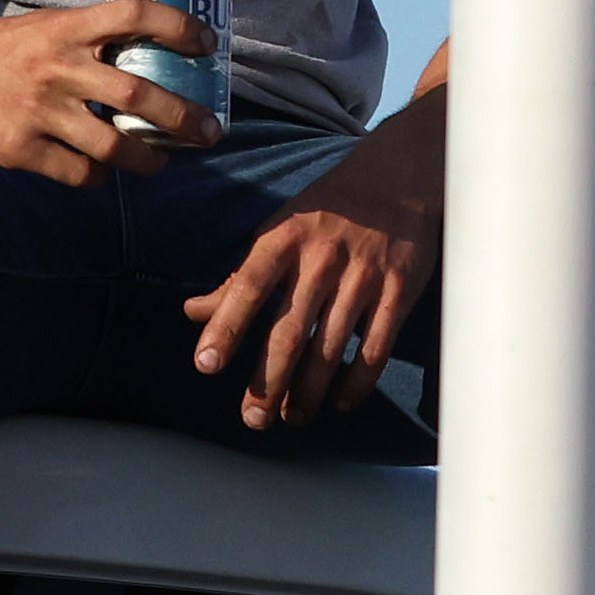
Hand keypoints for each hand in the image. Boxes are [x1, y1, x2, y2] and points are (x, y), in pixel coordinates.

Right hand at [0, 0, 217, 184]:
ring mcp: (39, 111)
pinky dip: (96, 176)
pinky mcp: (22, 148)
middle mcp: (57, 67)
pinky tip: (100, 171)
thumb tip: (148, 49)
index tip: (207, 45)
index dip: (176, 26)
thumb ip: (87, 38)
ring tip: (160, 162)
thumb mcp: (44, 28)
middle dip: (181, 116)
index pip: (133, 15)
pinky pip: (77, 172)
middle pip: (136, 91)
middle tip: (208, 130)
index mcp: (65, 29)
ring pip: (113, 145)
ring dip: (147, 159)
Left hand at [183, 88, 441, 428]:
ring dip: (309, 391)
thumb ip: (240, 275)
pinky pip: (375, 348)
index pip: (248, 287)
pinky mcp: (399, 291)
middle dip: (268, 381)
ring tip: (292, 416)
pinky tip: (341, 402)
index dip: (226, 327)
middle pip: (290, 330)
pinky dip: (357, 382)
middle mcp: (323, 258)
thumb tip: (193, 312)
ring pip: (331, 348)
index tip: (205, 365)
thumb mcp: (280, 229)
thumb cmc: (330, 208)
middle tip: (252, 419)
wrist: (401, 174)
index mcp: (285, 238)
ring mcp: (364, 276)